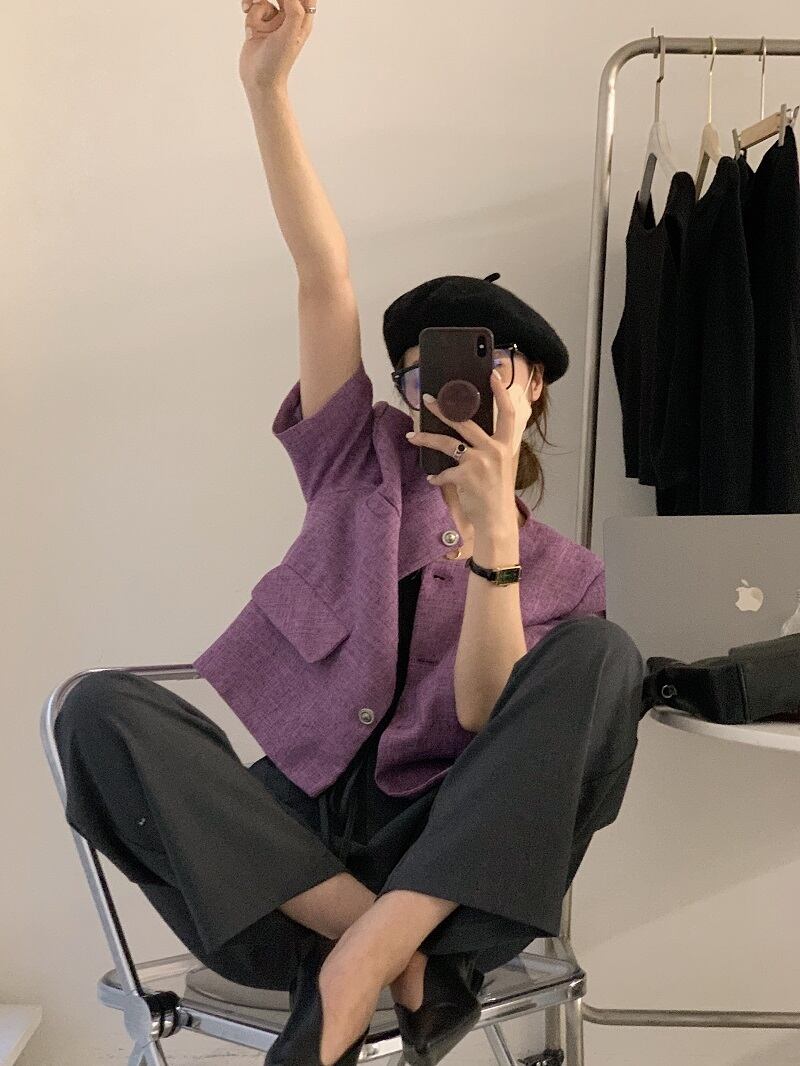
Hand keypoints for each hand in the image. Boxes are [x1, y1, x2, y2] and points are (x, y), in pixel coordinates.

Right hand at [239, 0, 315, 93]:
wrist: (258, 79)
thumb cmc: (277, 61)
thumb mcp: (290, 34)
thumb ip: (294, 10)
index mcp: (302, 19)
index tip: (284, 0)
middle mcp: (289, 18)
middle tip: (263, 1)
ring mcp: (273, 20)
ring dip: (257, 4)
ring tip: (248, 8)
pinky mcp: (259, 23)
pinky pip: (254, 7)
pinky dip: (249, 12)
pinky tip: (248, 23)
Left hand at [406, 370, 532, 536]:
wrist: (497, 520)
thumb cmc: (497, 493)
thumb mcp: (501, 465)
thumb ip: (490, 447)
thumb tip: (468, 432)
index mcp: (506, 445)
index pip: (507, 412)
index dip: (500, 392)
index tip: (491, 374)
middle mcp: (495, 450)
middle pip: (465, 422)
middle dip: (443, 409)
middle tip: (428, 400)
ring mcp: (481, 462)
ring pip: (447, 443)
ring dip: (427, 439)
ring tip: (412, 436)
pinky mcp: (466, 477)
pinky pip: (444, 472)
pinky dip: (436, 477)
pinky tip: (433, 479)